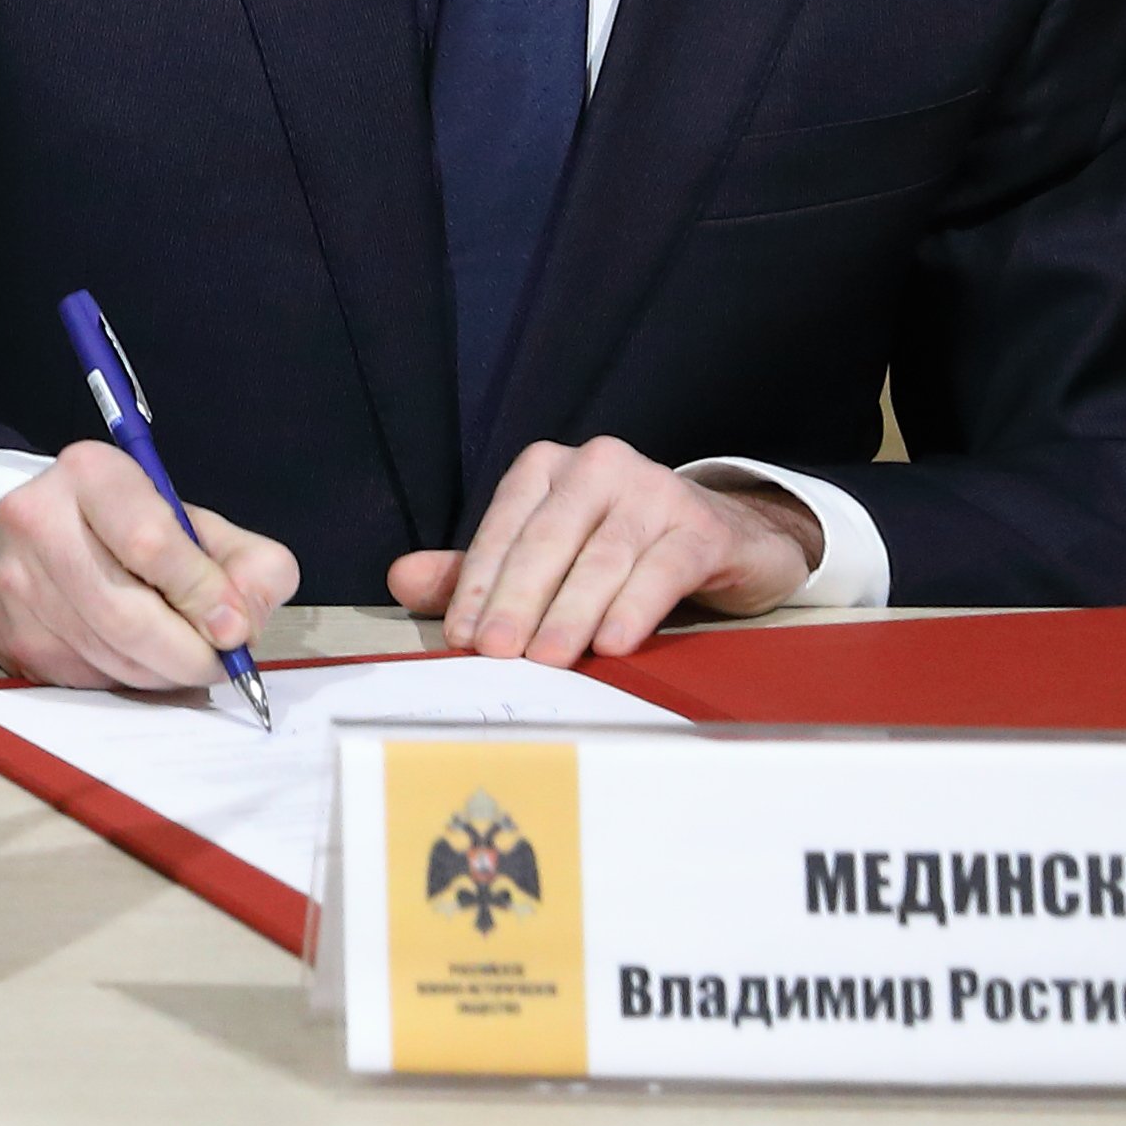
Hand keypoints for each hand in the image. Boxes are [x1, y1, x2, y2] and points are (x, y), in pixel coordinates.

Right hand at [0, 438, 302, 692]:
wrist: (40, 541)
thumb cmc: (134, 531)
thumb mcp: (201, 526)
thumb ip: (250, 565)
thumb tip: (242, 624)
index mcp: (92, 474)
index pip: (150, 544)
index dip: (202, 595)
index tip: (234, 627)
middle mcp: (39, 519)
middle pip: (127, 616)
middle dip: (190, 653)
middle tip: (221, 660)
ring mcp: (18, 581)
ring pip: (112, 656)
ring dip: (165, 671)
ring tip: (184, 654)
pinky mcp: (15, 633)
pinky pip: (91, 678)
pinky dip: (132, 679)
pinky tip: (141, 655)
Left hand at [391, 438, 815, 659]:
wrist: (725, 539)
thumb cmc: (620, 548)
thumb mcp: (544, 556)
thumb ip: (476, 571)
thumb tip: (400, 580)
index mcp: (548, 467)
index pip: (503, 528)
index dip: (479, 585)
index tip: (461, 637)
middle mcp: (598, 466)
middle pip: (547, 541)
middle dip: (517, 600)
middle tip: (496, 653)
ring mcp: (654, 490)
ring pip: (601, 558)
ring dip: (570, 613)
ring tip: (546, 659)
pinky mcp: (702, 526)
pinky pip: (661, 569)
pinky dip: (634, 607)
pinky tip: (613, 642)